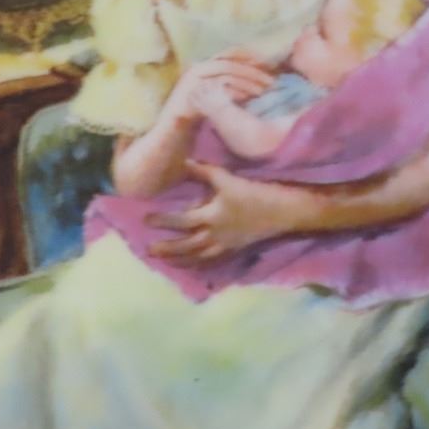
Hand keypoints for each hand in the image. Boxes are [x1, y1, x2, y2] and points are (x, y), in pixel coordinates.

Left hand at [148, 160, 298, 263]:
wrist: (282, 211)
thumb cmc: (254, 192)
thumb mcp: (227, 178)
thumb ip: (203, 171)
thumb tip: (182, 162)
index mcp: (212, 215)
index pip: (181, 220)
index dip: (163, 221)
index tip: (146, 220)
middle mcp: (216, 234)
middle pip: (186, 245)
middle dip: (167, 248)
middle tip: (148, 250)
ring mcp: (225, 245)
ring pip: (197, 257)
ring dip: (178, 259)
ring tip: (163, 261)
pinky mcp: (234, 251)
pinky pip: (212, 261)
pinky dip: (198, 264)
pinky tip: (189, 265)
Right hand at [168, 51, 272, 122]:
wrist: (173, 128)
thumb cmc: (198, 111)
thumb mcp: (217, 93)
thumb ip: (230, 83)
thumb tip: (257, 77)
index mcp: (204, 64)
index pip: (230, 52)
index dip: (249, 56)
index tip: (267, 64)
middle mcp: (198, 68)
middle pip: (230, 63)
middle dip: (252, 71)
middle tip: (271, 81)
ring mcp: (194, 80)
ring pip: (226, 75)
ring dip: (247, 82)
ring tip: (263, 91)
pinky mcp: (193, 93)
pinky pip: (219, 89)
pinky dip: (235, 93)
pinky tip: (247, 99)